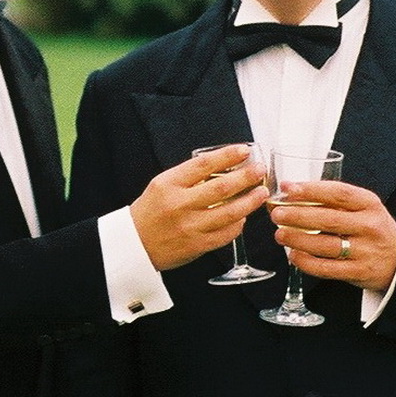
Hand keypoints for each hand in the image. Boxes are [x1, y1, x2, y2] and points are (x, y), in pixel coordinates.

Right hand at [131, 144, 268, 271]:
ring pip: (228, 212)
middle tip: (259, 171)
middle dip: (245, 177)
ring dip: (249, 202)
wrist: (134, 244)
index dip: (227, 155)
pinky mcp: (196, 246)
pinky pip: (225, 234)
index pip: (203, 164)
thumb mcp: (162, 185)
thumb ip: (188, 177)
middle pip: (221, 188)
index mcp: (169, 184)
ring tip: (260, 193)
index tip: (243, 150)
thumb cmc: (150, 212)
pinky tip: (244, 217)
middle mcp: (180, 204)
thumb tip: (222, 167)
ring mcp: (189, 226)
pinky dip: (238, 225)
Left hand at [270, 180, 395, 291]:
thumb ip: (331, 200)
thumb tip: (288, 191)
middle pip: (329, 219)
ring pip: (326, 245)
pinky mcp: (360, 272)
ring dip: (298, 240)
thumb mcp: (361, 208)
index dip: (311, 190)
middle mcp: (370, 226)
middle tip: (276, 214)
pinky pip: (328, 269)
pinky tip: (293, 256)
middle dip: (298, 216)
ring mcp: (366, 251)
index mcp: (370, 204)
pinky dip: (307, 263)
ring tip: (280, 235)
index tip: (288, 188)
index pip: (339, 193)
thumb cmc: (369, 228)